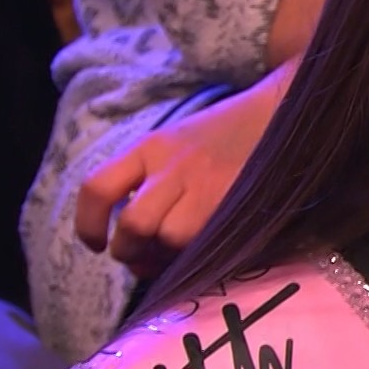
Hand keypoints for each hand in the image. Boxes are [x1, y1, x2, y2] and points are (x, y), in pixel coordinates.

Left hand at [74, 81, 283, 279]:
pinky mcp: (235, 200)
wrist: (281, 111)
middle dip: (131, 251)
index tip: (97, 244)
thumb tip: (135, 243)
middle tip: (141, 256)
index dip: (88, 225)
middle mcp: (172, 165)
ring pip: (169, 236)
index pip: (98, 187)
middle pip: (133, 224)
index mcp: (150, 147)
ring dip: (167, 255)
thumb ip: (148, 182)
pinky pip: (203, 240)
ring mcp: (205, 183)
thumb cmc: (225, 134)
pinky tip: (201, 249)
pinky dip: (195, 254)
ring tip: (175, 253)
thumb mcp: (175, 145)